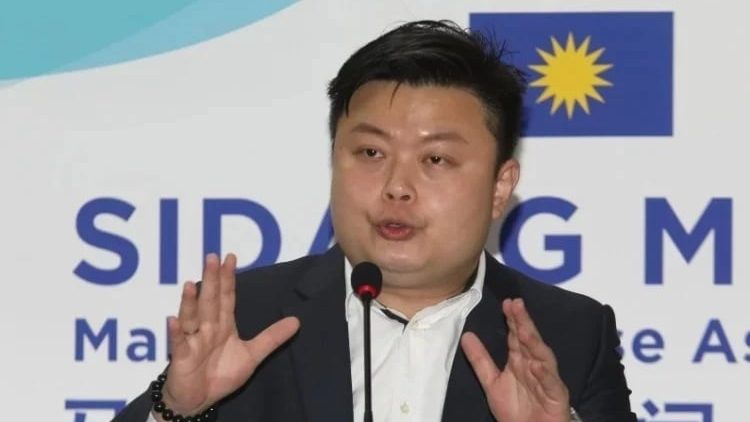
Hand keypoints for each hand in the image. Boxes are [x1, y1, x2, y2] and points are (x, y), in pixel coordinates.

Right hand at [160, 253, 299, 415]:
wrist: (200, 400)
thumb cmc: (220, 374)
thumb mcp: (252, 355)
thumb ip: (272, 338)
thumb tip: (297, 321)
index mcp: (223, 325)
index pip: (226, 297)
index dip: (228, 278)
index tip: (230, 257)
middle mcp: (206, 328)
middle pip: (210, 300)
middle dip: (212, 280)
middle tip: (212, 257)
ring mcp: (193, 340)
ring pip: (192, 316)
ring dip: (190, 301)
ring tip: (191, 284)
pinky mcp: (181, 357)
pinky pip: (179, 342)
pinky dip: (176, 331)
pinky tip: (174, 319)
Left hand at [461, 298, 568, 421]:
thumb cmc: (515, 410)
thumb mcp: (491, 383)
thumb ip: (480, 360)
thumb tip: (466, 335)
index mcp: (520, 361)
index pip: (516, 336)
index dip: (512, 320)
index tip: (507, 303)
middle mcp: (534, 365)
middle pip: (529, 341)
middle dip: (524, 323)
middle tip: (517, 304)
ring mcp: (547, 379)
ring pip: (542, 357)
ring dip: (534, 343)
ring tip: (524, 330)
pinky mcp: (556, 396)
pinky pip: (551, 384)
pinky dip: (545, 374)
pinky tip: (537, 365)